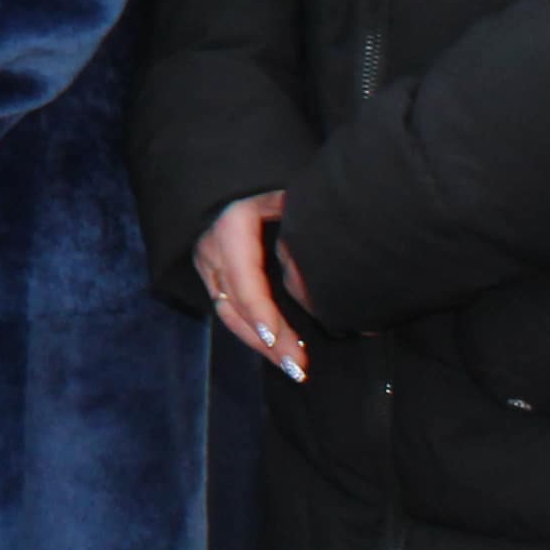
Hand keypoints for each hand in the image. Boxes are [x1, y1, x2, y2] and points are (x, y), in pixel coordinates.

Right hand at [197, 193, 307, 381]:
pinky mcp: (215, 280)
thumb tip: (339, 236)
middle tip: (298, 366)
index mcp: (231, 231)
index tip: (280, 339)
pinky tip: (280, 352)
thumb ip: (301, 214)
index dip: (261, 314)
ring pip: (231, 317)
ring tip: (294, 368)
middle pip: (237, 307)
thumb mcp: (281, 192)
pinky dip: (256, 335)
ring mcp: (209, 269)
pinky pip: (232, 314)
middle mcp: (213, 253)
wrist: (224, 181)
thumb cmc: (262, 184)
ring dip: (262, 346)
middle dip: (268, 341)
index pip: (245, 283)